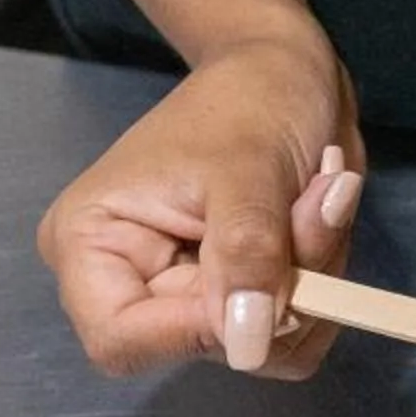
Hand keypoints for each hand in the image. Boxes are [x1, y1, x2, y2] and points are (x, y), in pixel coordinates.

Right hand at [37, 12, 364, 379]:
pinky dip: (325, 276)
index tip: (272, 281)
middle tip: (318, 201)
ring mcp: (191, 296)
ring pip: (264, 345)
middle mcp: (131, 283)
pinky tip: (322, 212)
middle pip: (207, 344)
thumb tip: (245, 345)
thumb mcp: (247, 167)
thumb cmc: (249, 97)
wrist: (287, 71)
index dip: (199, 330)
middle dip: (279, 284)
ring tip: (320, 194)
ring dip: (313, 275)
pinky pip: (295, 332)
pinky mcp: (239, 298)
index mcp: (91, 245)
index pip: (120, 340)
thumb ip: (244, 254)